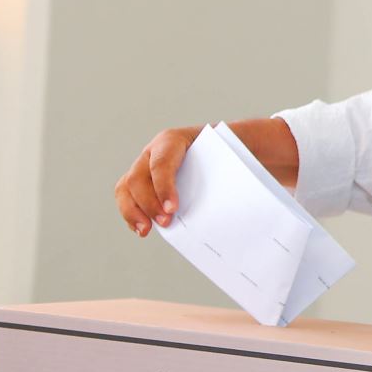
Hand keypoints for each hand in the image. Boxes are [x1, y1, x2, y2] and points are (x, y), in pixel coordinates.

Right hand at [114, 117, 299, 236]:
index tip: (172, 209)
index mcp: (174, 140)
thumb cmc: (229, 153)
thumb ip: (232, 167)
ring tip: (145, 231)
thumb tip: (245, 194)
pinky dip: (131, 213)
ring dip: (132, 211)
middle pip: (138, 177)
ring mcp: (144, 167)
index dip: (164, 186)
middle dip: (148, 203)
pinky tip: (142, 229)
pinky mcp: (143, 183)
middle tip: (166, 223)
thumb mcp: (233, 152)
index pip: (162, 163)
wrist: (224, 148)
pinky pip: (128, 196)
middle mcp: (153, 152)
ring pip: (126, 187)